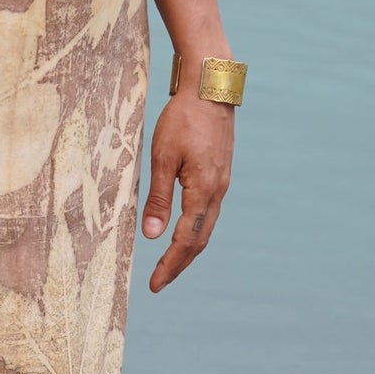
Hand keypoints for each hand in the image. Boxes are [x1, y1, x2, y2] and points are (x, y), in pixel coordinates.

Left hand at [141, 91, 233, 292]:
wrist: (210, 88)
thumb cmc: (183, 118)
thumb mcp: (162, 157)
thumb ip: (159, 198)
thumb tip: (152, 236)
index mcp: (203, 191)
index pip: (186, 240)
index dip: (170, 265)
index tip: (155, 284)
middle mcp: (217, 192)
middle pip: (200, 240)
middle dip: (179, 264)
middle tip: (159, 282)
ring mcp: (222, 183)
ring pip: (205, 228)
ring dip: (188, 249)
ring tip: (168, 263)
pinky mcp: (220, 174)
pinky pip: (208, 212)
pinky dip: (194, 230)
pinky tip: (182, 231)